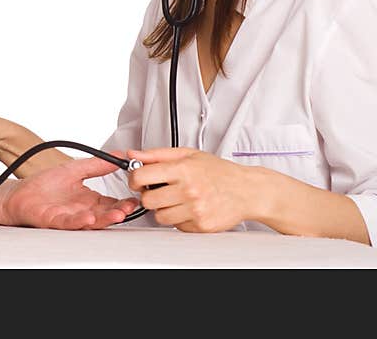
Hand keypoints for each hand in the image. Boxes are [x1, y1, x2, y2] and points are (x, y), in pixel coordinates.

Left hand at [0, 155, 138, 229]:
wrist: (20, 193)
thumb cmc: (45, 184)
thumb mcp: (75, 168)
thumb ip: (97, 164)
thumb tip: (118, 155)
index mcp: (89, 199)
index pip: (111, 202)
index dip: (124, 201)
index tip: (135, 197)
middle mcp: (82, 210)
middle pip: (105, 213)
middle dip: (119, 212)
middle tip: (129, 208)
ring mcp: (70, 217)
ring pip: (92, 221)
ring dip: (105, 219)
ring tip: (117, 214)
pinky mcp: (55, 221)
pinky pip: (70, 223)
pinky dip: (80, 221)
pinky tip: (88, 217)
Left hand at [127, 147, 255, 232]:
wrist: (247, 191)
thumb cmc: (219, 172)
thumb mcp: (188, 154)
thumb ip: (156, 154)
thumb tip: (133, 154)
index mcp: (183, 169)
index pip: (141, 176)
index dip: (134, 178)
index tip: (137, 179)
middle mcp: (189, 190)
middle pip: (147, 200)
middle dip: (148, 195)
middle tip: (158, 190)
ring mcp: (195, 209)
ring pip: (159, 216)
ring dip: (163, 209)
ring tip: (175, 199)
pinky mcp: (201, 226)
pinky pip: (176, 226)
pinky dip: (178, 219)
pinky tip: (187, 208)